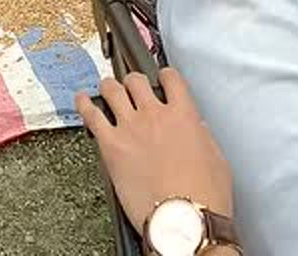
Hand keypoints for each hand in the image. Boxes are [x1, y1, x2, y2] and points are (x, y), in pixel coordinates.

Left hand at [76, 69, 232, 234]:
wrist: (183, 220)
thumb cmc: (203, 197)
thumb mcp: (215, 159)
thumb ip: (201, 135)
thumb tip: (194, 129)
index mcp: (182, 115)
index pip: (171, 79)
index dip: (165, 76)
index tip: (161, 78)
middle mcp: (154, 114)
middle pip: (136, 80)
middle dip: (133, 81)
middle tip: (132, 86)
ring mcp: (130, 127)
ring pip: (112, 90)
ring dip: (109, 87)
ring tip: (107, 87)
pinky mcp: (111, 145)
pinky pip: (92, 116)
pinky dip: (84, 105)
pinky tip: (82, 100)